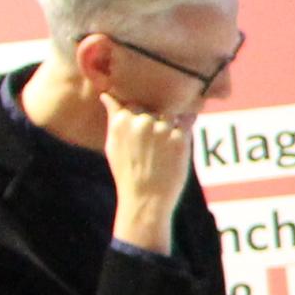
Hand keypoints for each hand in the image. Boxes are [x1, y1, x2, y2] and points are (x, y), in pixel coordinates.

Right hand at [101, 92, 194, 243]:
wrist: (146, 198)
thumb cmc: (127, 172)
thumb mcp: (113, 144)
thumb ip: (113, 117)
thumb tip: (106, 96)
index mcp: (122, 121)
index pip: (133, 103)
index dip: (139, 115)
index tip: (141, 130)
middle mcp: (141, 121)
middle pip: (152, 107)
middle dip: (154, 118)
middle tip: (155, 140)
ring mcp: (162, 128)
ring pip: (170, 112)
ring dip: (171, 122)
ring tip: (165, 143)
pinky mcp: (181, 138)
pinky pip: (188, 120)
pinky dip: (186, 125)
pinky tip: (180, 138)